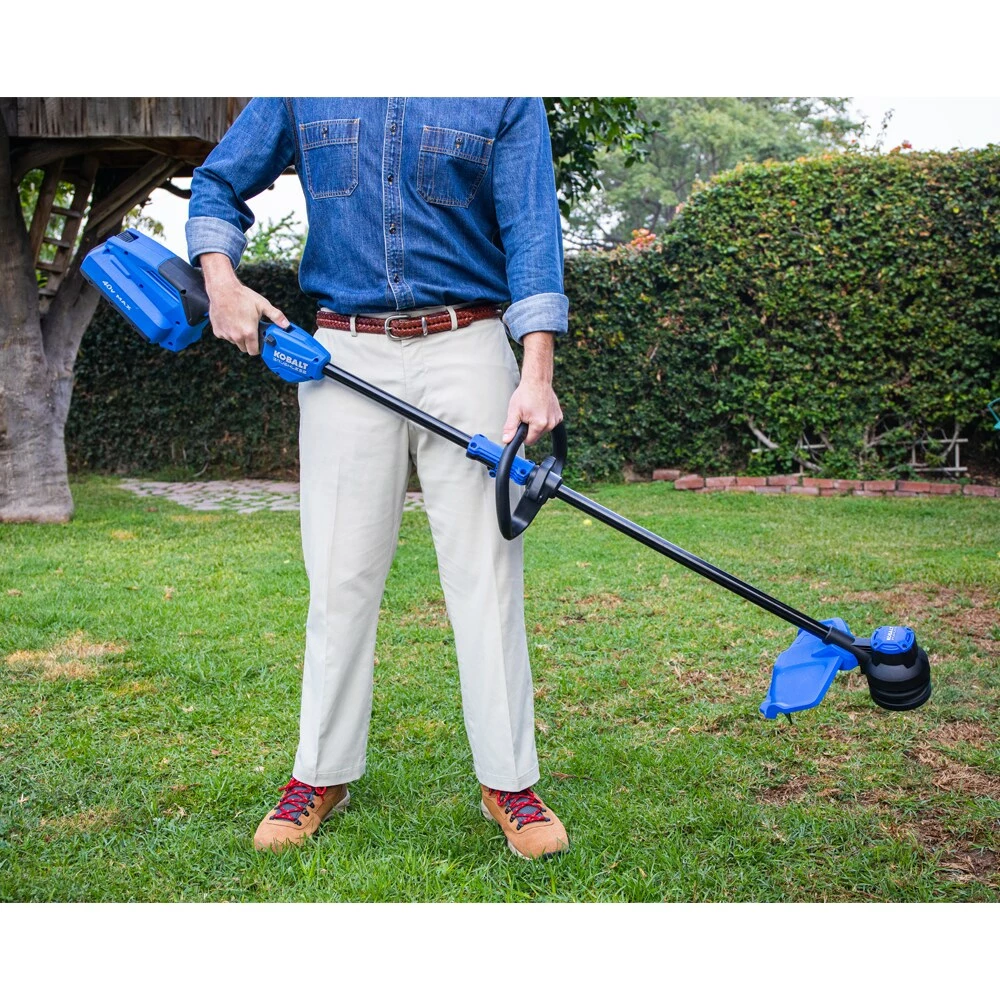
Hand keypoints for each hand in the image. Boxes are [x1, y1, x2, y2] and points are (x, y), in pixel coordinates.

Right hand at [200, 252, 287, 355]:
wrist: (222, 289)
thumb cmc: (242, 296)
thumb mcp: (263, 305)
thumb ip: (276, 316)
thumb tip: (287, 325)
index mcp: (249, 332)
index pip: (254, 352)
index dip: (258, 348)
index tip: (259, 341)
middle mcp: (236, 336)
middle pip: (244, 348)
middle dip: (249, 342)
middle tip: (251, 330)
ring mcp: (226, 334)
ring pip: (234, 342)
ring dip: (238, 336)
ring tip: (241, 322)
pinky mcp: (217, 331)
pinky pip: (225, 336)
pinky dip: (228, 331)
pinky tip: (231, 320)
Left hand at [502, 331, 561, 445]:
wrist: (537, 381)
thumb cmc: (525, 393)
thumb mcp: (514, 411)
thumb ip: (510, 428)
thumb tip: (506, 440)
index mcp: (539, 424)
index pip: (529, 441)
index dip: (522, 434)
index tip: (521, 424)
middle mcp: (550, 424)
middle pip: (536, 436)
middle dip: (529, 429)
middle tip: (526, 415)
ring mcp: (556, 420)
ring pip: (542, 430)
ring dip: (536, 424)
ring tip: (532, 410)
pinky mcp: (559, 416)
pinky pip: (549, 424)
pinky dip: (544, 419)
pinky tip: (540, 409)